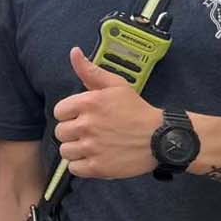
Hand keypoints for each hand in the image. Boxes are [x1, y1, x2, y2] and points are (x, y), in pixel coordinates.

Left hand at [53, 47, 161, 178]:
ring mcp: (92, 148)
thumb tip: (74, 52)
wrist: (160, 137)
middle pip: (60, 132)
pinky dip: (82, 166)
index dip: (70, 115)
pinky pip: (74, 168)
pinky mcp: (98, 167)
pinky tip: (95, 158)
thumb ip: (90, 71)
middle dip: (73, 132)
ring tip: (93, 145)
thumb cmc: (136, 110)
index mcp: (87, 103)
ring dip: (76, 150)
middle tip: (92, 132)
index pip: (59, 111)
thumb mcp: (116, 85)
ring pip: (65, 151)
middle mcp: (86, 125)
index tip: (84, 117)